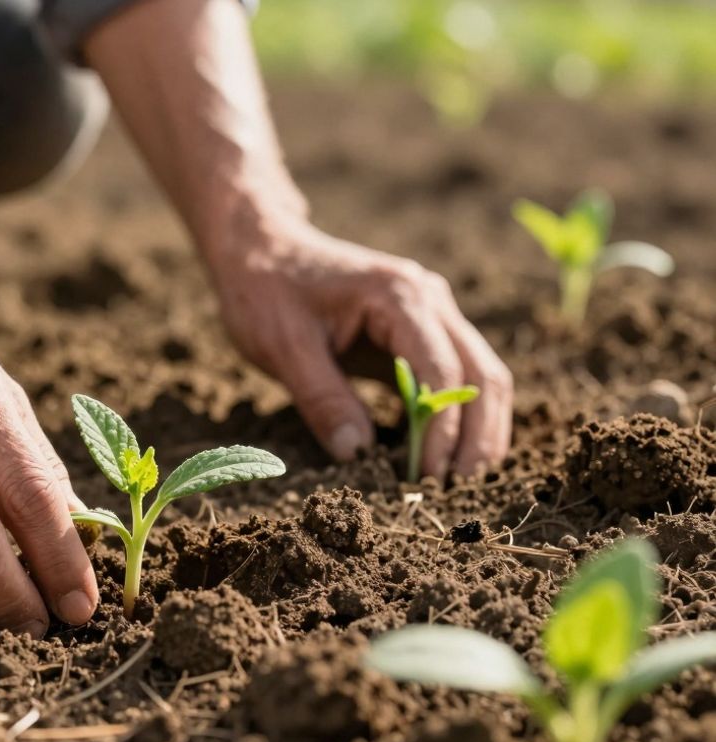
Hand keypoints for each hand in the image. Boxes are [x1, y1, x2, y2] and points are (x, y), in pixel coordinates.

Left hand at [209, 219, 512, 478]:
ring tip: (461, 482)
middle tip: (458, 492)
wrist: (262, 247)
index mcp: (399, 296)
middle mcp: (430, 299)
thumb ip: (322, 398)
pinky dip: (456, 416)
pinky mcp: (420, 331)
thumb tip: (356, 454)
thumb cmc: (267, 290)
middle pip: (480, 374)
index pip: (441, 371)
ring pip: (480, 376)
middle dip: (476, 436)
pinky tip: (445, 456)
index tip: (426, 478)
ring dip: (478, 430)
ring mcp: (432, 312)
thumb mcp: (283, 347)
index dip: (440, 429)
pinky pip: (454, 377)